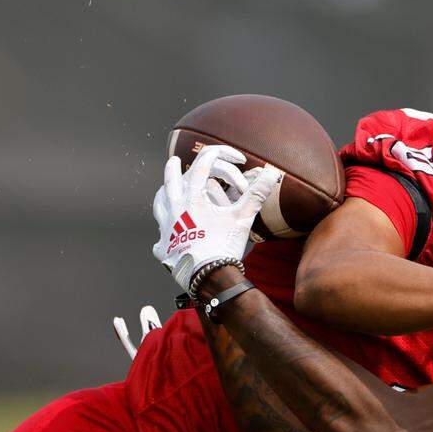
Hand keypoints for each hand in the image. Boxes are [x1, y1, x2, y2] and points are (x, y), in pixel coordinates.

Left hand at [151, 145, 280, 290]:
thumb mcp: (243, 217)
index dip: (218, 155)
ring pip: (159, 204)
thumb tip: (273, 173)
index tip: (229, 155)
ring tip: (165, 191)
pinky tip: (167, 231)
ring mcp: (166, 227)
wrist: (208, 276)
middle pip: (171, 181)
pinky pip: (159, 235)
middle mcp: (174, 209)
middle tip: (174, 161)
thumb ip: (256, 194)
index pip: (201, 166)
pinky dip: (163, 229)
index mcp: (192, 198)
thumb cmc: (224, 245)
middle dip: (173, 168)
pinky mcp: (164, 247)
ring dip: (163, 194)